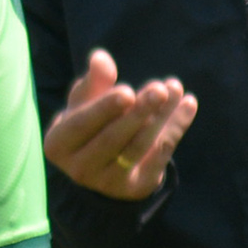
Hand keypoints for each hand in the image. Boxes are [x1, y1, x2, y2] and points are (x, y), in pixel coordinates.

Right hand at [43, 49, 197, 201]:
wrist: (99, 167)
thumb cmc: (88, 123)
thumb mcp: (84, 102)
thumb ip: (93, 81)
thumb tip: (101, 59)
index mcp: (59, 145)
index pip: (83, 125)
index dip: (105, 108)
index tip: (128, 91)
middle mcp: (80, 169)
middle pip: (113, 138)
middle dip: (139, 113)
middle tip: (160, 90)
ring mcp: (109, 182)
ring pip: (139, 147)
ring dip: (161, 117)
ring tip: (174, 88)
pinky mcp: (136, 188)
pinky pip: (160, 156)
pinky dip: (176, 128)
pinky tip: (188, 104)